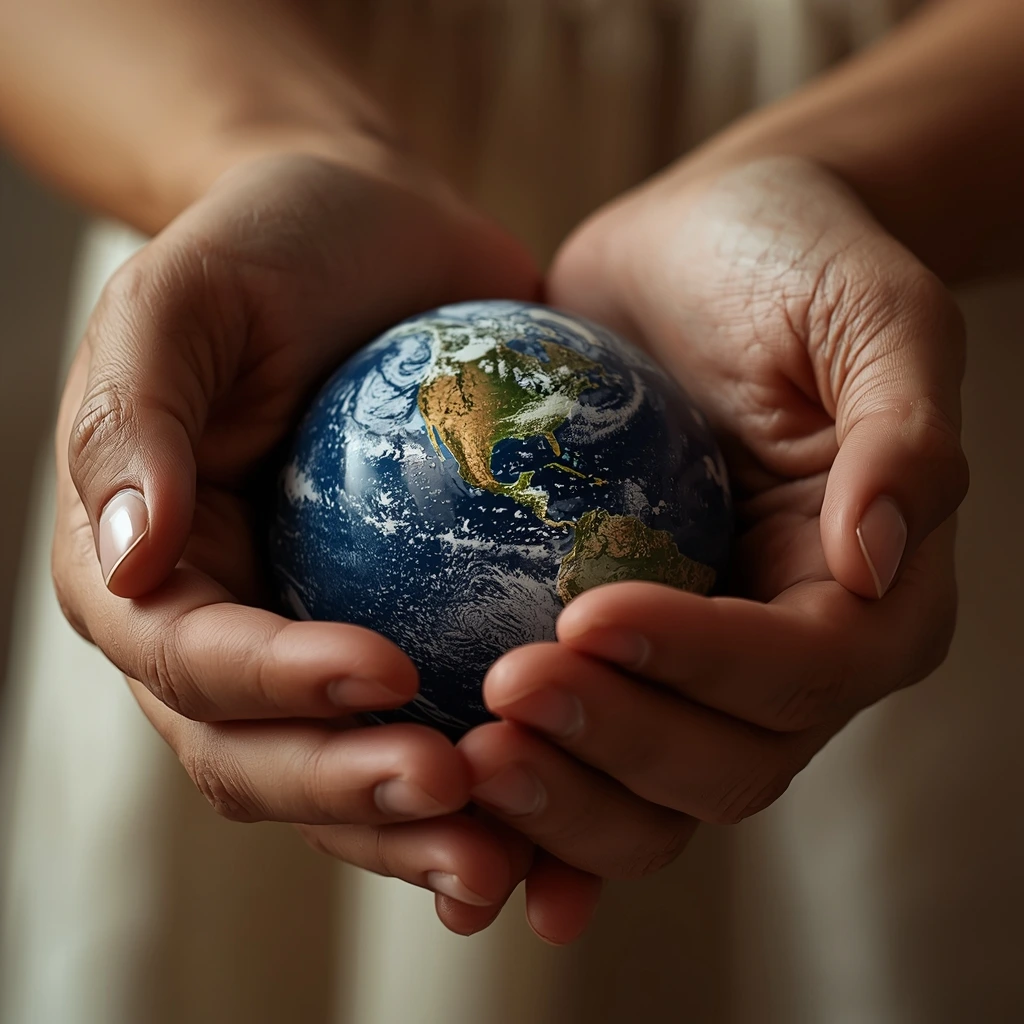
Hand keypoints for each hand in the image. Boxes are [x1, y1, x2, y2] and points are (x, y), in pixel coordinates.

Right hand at [53, 146, 600, 939]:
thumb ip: (138, 420)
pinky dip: (490, 786)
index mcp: (145, 572)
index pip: (193, 663)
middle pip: (263, 757)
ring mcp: (318, 642)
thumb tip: (134, 556)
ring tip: (509, 851)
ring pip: (349, 774)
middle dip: (350, 794)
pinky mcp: (411, 632)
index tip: (383, 671)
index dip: (277, 686)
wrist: (376, 235)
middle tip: (457, 794)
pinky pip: (441, 727)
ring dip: (417, 829)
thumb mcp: (186, 297)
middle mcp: (223, 632)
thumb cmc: (274, 249)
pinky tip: (558, 808)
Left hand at [457, 156, 967, 884]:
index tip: (586, 614)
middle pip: (723, 763)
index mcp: (873, 598)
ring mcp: (700, 668)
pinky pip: (582, 754)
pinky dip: (532, 816)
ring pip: (650, 792)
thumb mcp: (871, 314)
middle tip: (501, 696)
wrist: (697, 253)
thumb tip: (876, 557)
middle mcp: (794, 658)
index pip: (801, 671)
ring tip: (463, 759)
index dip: (700, 664)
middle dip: (615, 748)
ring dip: (561, 801)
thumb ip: (902, 433)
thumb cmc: (791, 263)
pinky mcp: (621, 653)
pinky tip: (460, 816)